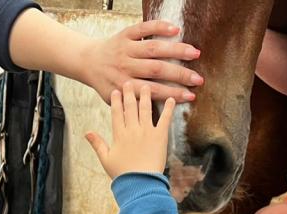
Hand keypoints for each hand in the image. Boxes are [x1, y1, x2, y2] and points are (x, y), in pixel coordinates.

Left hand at [80, 20, 201, 103]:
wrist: (88, 62)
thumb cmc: (107, 83)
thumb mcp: (115, 100)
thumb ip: (133, 105)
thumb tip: (157, 113)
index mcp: (124, 86)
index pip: (153, 91)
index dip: (173, 94)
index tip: (191, 96)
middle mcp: (125, 67)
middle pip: (156, 69)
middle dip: (180, 74)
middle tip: (198, 79)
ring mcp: (125, 49)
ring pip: (153, 49)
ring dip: (176, 50)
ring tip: (195, 53)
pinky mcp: (125, 34)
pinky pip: (143, 28)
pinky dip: (159, 27)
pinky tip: (175, 30)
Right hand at [87, 84, 175, 178]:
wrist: (139, 183)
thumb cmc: (122, 174)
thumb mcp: (106, 159)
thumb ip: (97, 144)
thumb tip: (86, 133)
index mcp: (119, 135)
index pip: (116, 113)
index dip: (115, 101)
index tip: (115, 91)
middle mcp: (132, 130)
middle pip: (130, 107)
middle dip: (129, 93)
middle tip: (129, 82)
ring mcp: (146, 132)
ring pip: (145, 109)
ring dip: (146, 96)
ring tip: (146, 86)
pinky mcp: (160, 136)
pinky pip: (164, 119)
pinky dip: (168, 108)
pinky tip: (171, 99)